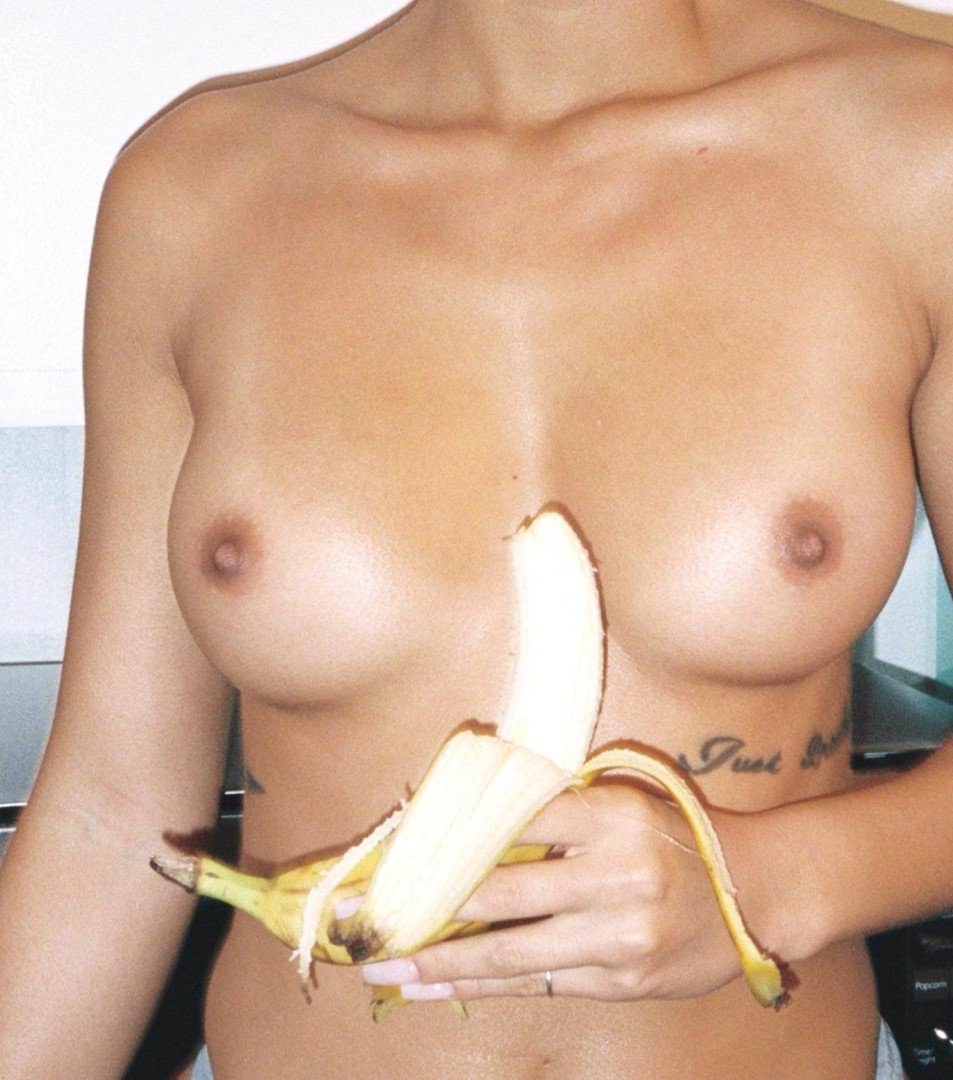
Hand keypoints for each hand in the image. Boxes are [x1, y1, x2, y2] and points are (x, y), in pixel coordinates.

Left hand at [361, 781, 749, 1002]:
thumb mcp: (618, 803)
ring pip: (509, 949)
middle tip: (360, 914)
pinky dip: (478, 984)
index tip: (390, 853)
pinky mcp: (621, 979)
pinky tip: (431, 986)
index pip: (510, 820)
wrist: (754, 892)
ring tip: (381, 965)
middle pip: (499, 889)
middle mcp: (615, 873)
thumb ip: (553, 813)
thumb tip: (460, 826)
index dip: (444, 838)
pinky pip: (536, 982)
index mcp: (610, 814)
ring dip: (437, 959)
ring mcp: (619, 933)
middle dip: (422, 903)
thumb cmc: (671, 836)